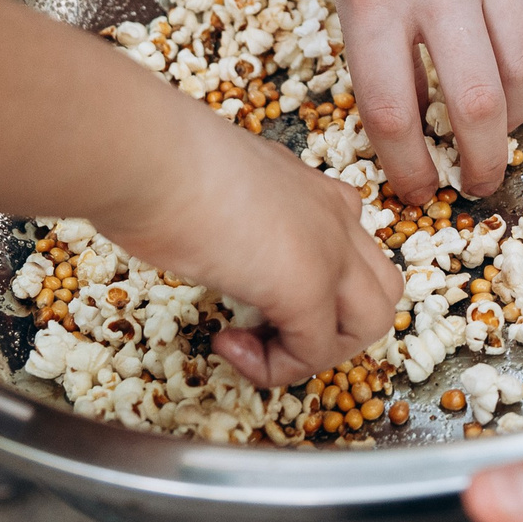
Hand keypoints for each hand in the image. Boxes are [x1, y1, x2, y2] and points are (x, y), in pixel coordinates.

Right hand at [108, 104, 404, 386]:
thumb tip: (203, 244)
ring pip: (373, 319)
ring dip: (317, 351)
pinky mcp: (309, 285)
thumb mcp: (204, 188)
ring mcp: (330, 247)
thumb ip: (223, 216)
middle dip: (331, 325)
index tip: (244, 292)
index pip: (344, 246)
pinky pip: (316, 351)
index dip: (307, 287)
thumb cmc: (152, 163)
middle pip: (378, 286)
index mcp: (307, 187)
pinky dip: (274, 367)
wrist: (144, 154)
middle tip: (266, 328)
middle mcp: (331, 213)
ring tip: (254, 346)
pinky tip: (226, 344)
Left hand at [311, 0, 522, 205]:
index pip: (393, 109)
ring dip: (514, 114)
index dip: (408, 167)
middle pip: (473, 103)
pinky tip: (518, 69)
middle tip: (474, 184)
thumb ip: (380, 27)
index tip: (415, 190)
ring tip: (499, 130)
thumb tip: (413, 105)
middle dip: (478, 161)